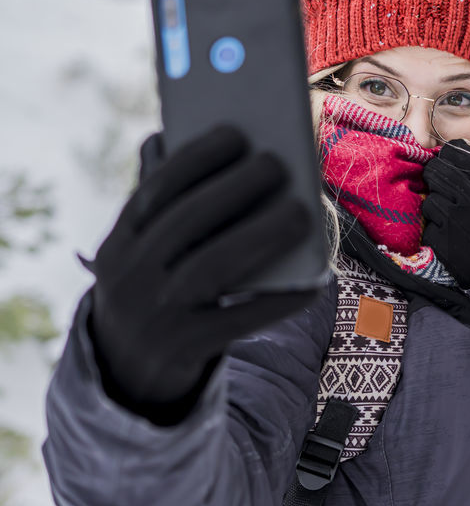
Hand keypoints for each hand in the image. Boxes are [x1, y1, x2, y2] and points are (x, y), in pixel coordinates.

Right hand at [84, 125, 319, 424]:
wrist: (130, 372)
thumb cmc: (156, 289)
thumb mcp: (145, 250)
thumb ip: (160, 201)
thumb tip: (165, 137)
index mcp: (119, 242)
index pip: (155, 190)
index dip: (196, 158)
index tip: (236, 132)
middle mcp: (129, 277)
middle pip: (186, 222)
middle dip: (234, 188)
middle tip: (277, 164)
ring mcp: (155, 315)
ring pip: (212, 267)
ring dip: (261, 234)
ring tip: (301, 211)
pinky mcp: (187, 348)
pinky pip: (241, 319)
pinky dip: (280, 299)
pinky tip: (314, 280)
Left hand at [420, 140, 469, 288]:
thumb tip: (463, 153)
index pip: (459, 152)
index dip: (450, 154)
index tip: (450, 160)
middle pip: (437, 171)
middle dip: (434, 174)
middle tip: (438, 181)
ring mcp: (455, 222)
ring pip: (430, 200)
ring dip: (436, 205)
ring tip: (448, 215)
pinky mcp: (442, 243)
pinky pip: (428, 227)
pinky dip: (436, 231)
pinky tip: (448, 236)